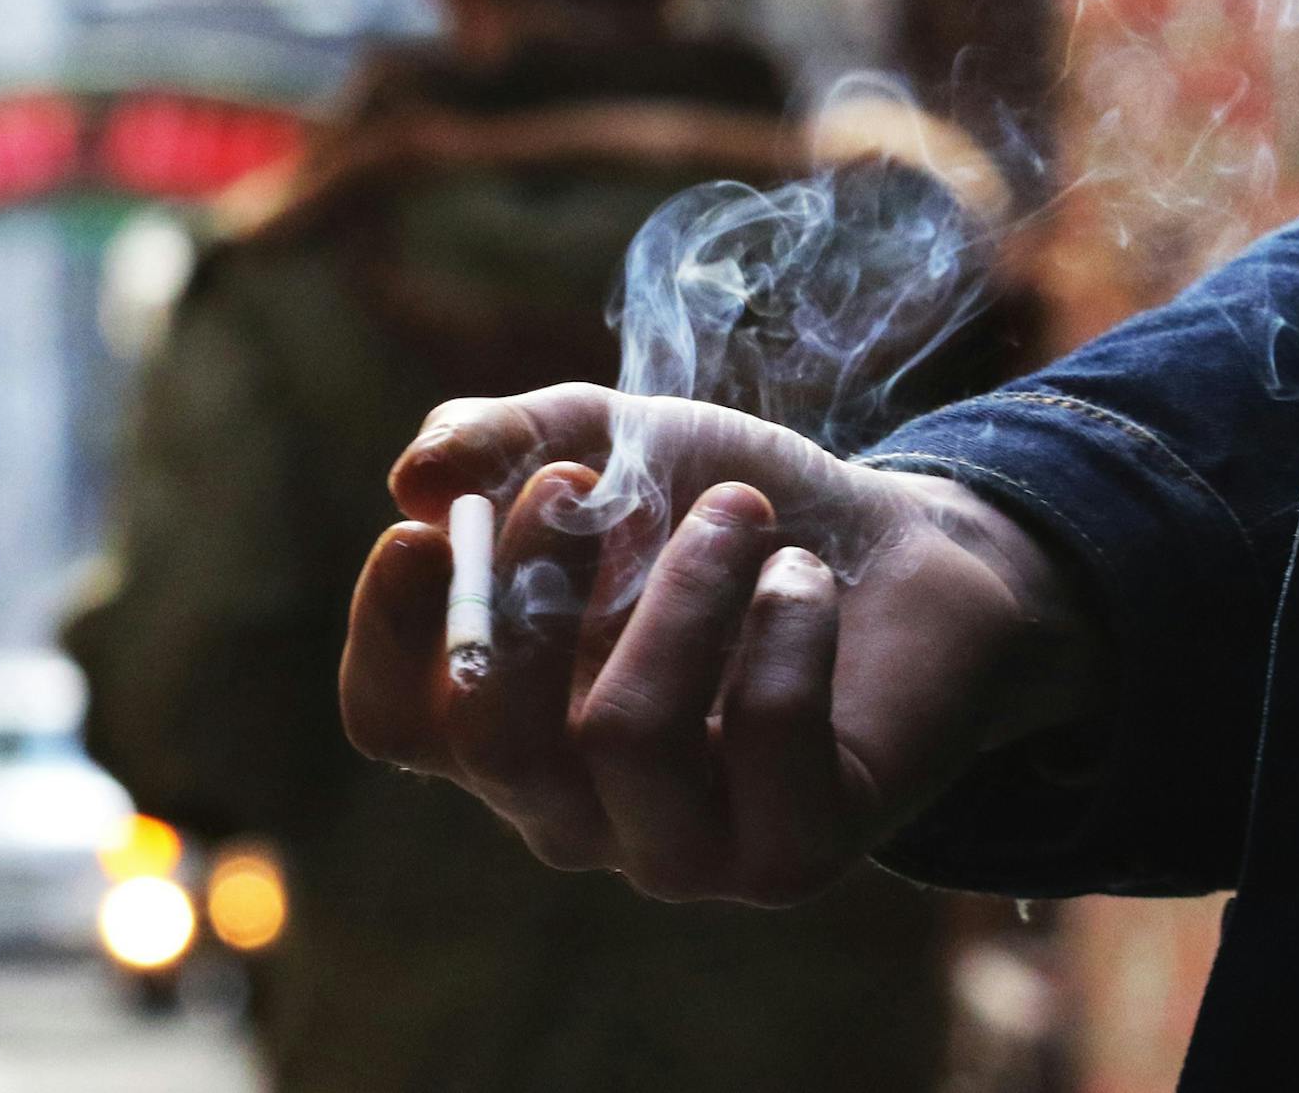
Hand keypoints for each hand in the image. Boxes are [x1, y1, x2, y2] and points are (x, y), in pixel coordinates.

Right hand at [340, 383, 1092, 904]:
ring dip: (686, 588)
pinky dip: (788, 624)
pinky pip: (765, 735)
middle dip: (537, 587)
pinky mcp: (791, 857)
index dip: (388, 628)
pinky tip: (807, 583)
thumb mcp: (619, 441)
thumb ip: (509, 440)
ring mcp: (678, 850)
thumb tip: (415, 479)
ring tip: (743, 514)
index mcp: (508, 719)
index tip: (428, 526)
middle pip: (494, 738)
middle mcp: (573, 807)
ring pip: (626, 737)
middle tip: (593, 482)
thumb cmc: (736, 513)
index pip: (394, 719)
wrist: (910, 557)